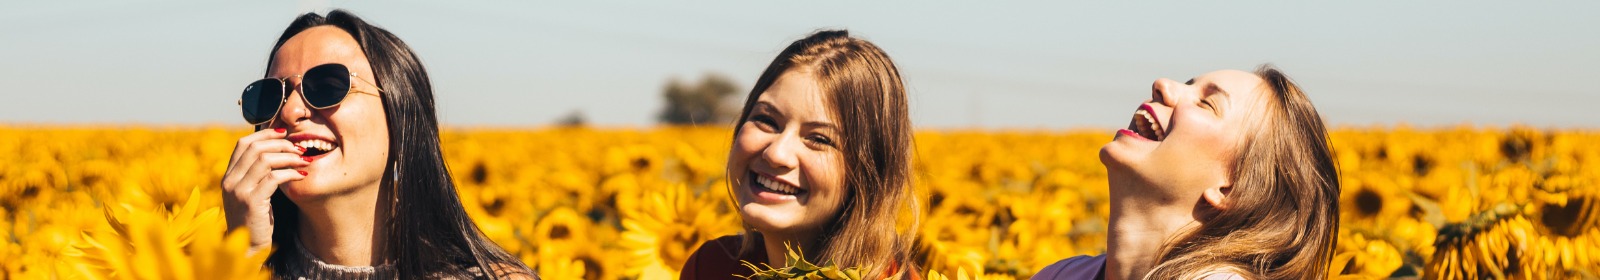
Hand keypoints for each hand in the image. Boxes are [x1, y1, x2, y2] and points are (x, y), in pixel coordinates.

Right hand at [220, 127, 308, 253]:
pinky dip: (290, 173)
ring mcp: (238, 191)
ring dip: (289, 157)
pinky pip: (273, 178)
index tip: (285, 133)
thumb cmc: (255, 220)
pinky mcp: (251, 202)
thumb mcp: (252, 193)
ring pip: (265, 160)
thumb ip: (257, 175)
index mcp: (228, 176)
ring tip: (304, 160)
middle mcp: (230, 181)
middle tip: (300, 148)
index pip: (243, 144)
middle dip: (282, 144)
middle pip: (256, 148)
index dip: (265, 134)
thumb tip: (277, 151)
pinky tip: (301, 175)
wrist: (247, 248)